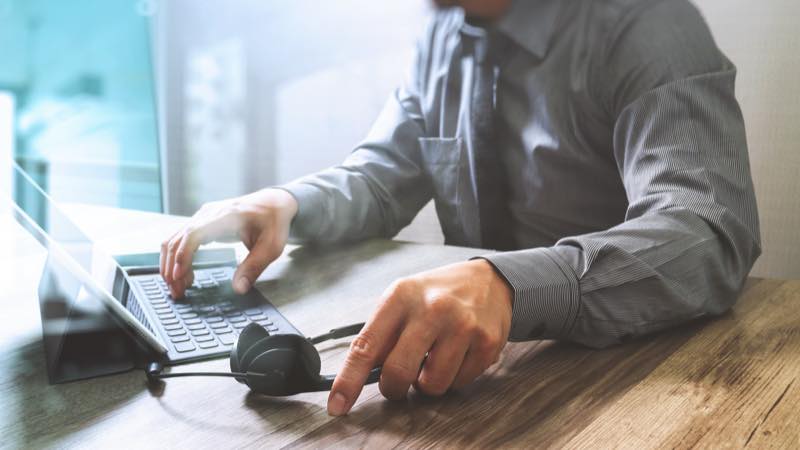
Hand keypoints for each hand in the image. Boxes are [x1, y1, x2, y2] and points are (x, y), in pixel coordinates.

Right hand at [160, 188, 297, 297]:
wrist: (273, 203)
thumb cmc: (273, 222)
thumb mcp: (271, 247)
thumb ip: (254, 267)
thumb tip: (239, 288)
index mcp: (226, 216)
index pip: (194, 233)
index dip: (182, 255)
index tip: (178, 276)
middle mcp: (209, 213)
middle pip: (178, 239)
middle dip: (172, 267)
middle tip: (177, 292)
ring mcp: (203, 216)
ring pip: (175, 239)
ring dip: (171, 264)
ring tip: (178, 287)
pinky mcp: (202, 222)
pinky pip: (181, 239)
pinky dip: (177, 257)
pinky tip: (184, 274)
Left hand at [327, 259, 512, 415]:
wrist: (488, 281)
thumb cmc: (437, 294)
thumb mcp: (402, 298)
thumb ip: (381, 334)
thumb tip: (360, 376)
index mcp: (401, 296)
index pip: (366, 346)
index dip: (349, 380)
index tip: (338, 404)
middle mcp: (432, 309)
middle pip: (398, 373)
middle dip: (394, 388)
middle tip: (396, 383)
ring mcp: (462, 326)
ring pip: (432, 385)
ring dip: (428, 382)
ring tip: (433, 358)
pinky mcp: (487, 343)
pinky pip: (459, 383)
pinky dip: (454, 377)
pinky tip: (457, 354)